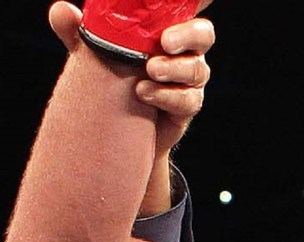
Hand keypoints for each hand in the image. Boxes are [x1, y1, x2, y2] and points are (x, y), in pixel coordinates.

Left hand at [48, 1, 214, 156]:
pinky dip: (167, 96)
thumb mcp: (92, 55)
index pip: (188, 11)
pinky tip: (144, 92)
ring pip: (197, 70)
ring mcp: (189, 82)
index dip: (193, 7)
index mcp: (169, 31)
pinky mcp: (186, 108)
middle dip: (188, 36)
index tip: (181, 12)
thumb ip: (78, 33)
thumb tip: (62, 10)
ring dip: (174, 68)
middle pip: (204, 35)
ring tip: (150, 70)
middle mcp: (185, 53)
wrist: (116, 131)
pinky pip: (188, 100)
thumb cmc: (110, 82)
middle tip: (164, 42)